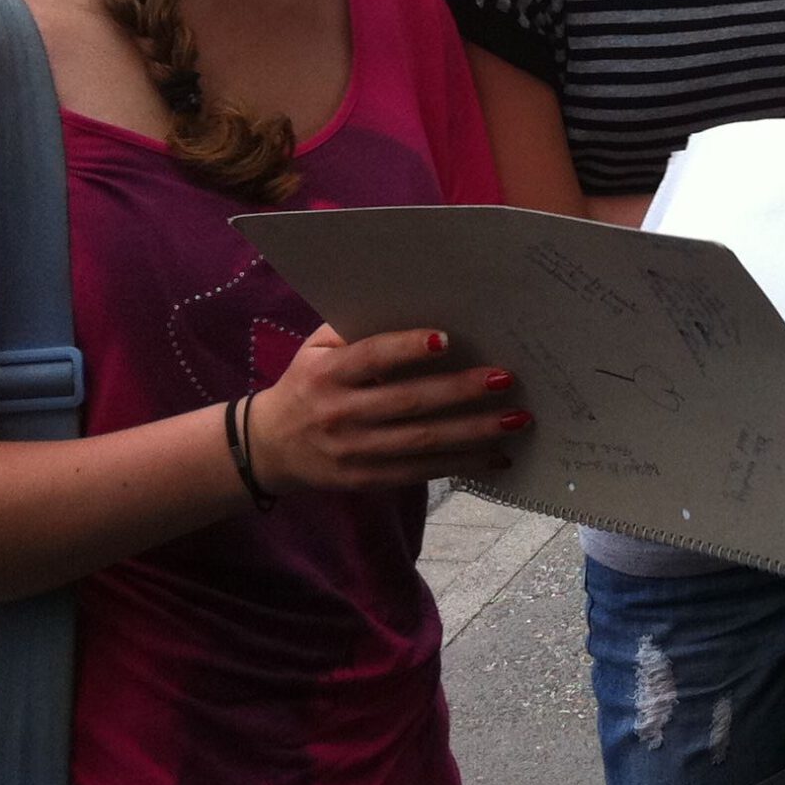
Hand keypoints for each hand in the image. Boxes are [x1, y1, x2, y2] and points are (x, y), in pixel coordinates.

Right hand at [247, 326, 531, 495]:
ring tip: (517, 420)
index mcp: (327, 375)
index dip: (407, 348)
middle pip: (407, 403)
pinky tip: (497, 455)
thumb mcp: (316, 351)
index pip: (370, 358)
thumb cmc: (307, 383)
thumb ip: (355, 329)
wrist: (268, 448)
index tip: (448, 339)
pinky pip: (421, 472)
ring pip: (422, 443)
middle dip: (460, 392)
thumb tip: (413, 304)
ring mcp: (353, 452)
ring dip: (474, 432)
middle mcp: (339, 414)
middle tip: (506, 378)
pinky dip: (463, 464)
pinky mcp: (367, 480)